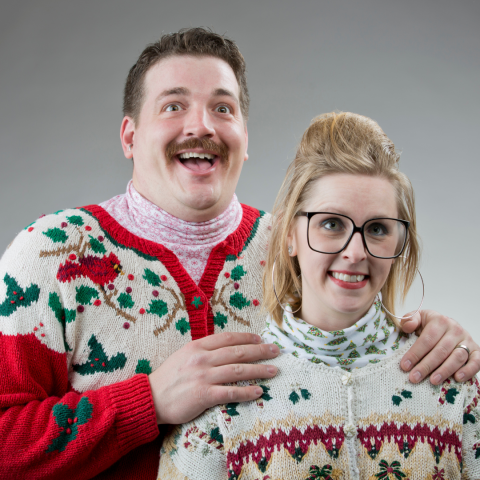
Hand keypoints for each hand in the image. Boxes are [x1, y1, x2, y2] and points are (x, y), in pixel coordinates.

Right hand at [148, 332, 278, 424]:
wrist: (150, 398)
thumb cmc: (168, 377)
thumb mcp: (183, 356)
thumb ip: (203, 351)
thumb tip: (225, 349)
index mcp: (197, 347)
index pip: (228, 338)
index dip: (246, 337)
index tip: (260, 338)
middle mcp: (202, 359)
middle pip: (237, 352)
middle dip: (260, 351)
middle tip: (276, 351)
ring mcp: (203, 377)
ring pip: (238, 371)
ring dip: (259, 370)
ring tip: (273, 370)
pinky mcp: (203, 395)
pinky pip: (230, 393)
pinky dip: (246, 392)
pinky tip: (259, 392)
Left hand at [400, 309, 479, 383]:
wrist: (449, 326)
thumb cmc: (430, 325)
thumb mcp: (418, 318)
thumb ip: (410, 319)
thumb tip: (408, 326)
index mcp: (440, 321)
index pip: (426, 339)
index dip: (415, 353)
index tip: (405, 366)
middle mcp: (455, 330)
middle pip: (440, 350)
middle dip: (426, 366)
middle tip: (415, 377)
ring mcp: (467, 341)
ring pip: (457, 357)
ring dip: (444, 371)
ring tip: (433, 381)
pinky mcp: (477, 351)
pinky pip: (476, 362)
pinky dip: (468, 371)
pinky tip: (457, 378)